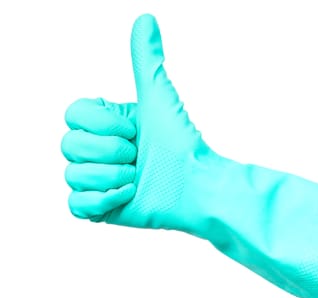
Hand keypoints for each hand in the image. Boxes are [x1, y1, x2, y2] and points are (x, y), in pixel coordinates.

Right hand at [62, 14, 213, 229]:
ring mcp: (96, 179)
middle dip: (110, 151)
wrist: (197, 186)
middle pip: (68, 146)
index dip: (103, 125)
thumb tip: (146, 18)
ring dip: (111, 176)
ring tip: (138, 177)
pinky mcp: (100, 208)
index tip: (134, 129)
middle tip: (139, 155)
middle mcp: (96, 149)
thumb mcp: (159, 97)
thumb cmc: (181, 142)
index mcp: (105, 123)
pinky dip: (104, 200)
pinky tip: (129, 195)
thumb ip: (147, 60)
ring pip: (73, 175)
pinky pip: (76, 205)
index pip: (73, 115)